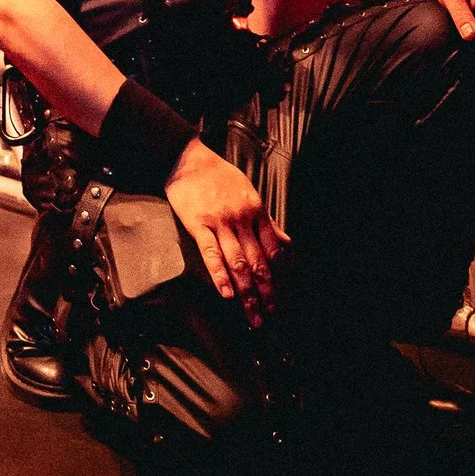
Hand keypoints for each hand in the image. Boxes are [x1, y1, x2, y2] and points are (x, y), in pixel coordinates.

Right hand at [165, 139, 286, 326]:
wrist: (188, 159)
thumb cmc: (219, 176)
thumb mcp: (249, 193)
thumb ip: (266, 221)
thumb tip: (286, 242)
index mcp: (256, 211)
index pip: (274, 251)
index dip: (278, 277)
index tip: (279, 297)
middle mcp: (242, 219)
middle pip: (258, 262)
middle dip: (266, 292)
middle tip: (270, 316)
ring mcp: (220, 222)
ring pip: (238, 262)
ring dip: (247, 292)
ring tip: (253, 315)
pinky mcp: (198, 224)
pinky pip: (211, 253)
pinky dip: (220, 275)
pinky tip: (226, 294)